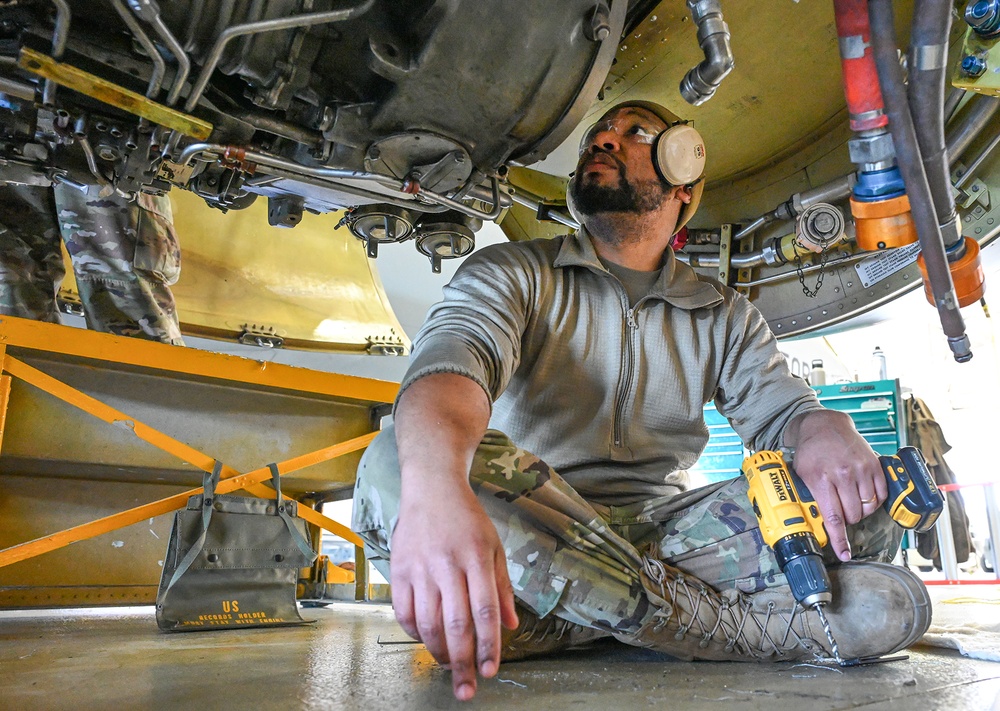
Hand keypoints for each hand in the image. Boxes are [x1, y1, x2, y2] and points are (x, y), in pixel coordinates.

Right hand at [390, 486, 518, 700]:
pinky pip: (405, 613)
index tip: (491, 671)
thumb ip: (503, 587)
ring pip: (428, 623)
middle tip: (467, 690)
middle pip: (455, 624)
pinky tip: (428, 641)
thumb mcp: (495, 546)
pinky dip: (416, 634)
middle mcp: (447, 564)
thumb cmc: (467, 518)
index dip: (488, 645)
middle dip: (463, 662)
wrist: (430, 488)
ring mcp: (420, 568)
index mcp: (476, 557)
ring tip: (450, 667)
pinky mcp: (399, 570)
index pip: (484, 611)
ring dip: (439, 653)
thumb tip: (512, 625)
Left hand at [785, 410, 885, 561]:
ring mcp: (861, 470)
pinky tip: (863, 493)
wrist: (825, 425)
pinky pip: (881, 495)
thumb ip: (810, 497)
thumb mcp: (802, 474)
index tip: (845, 554)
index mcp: (821, 479)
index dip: (839, 539)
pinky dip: (874, 500)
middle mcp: (842, 475)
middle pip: (852, 515)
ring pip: (868, 508)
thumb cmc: (811, 452)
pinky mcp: (874, 466)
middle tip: (840, 509)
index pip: (833, 517)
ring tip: (850, 500)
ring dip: (860, 511)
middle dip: (847, 519)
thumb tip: (814, 522)